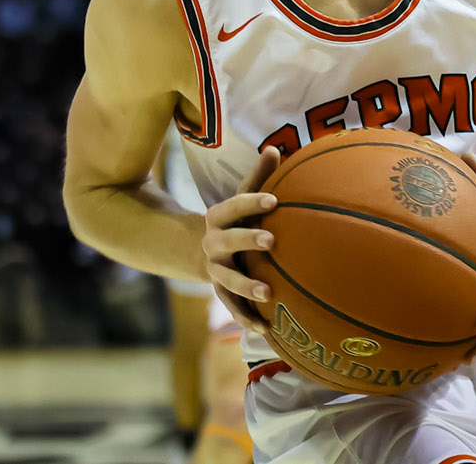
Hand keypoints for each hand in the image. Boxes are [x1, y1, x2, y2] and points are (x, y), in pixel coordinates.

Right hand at [203, 145, 280, 334]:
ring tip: (267, 292)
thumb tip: (275, 147)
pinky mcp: (221, 292)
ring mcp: (214, 271)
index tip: (275, 201)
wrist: (200, 249)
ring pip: (226, 280)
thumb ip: (259, 175)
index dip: (252, 202)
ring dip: (245, 286)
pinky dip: (245, 317)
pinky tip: (263, 329)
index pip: (234, 206)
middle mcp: (212, 244)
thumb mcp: (243, 195)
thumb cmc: (236, 217)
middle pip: (228, 241)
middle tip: (272, 241)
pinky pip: (232, 307)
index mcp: (218, 216)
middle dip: (248, 240)